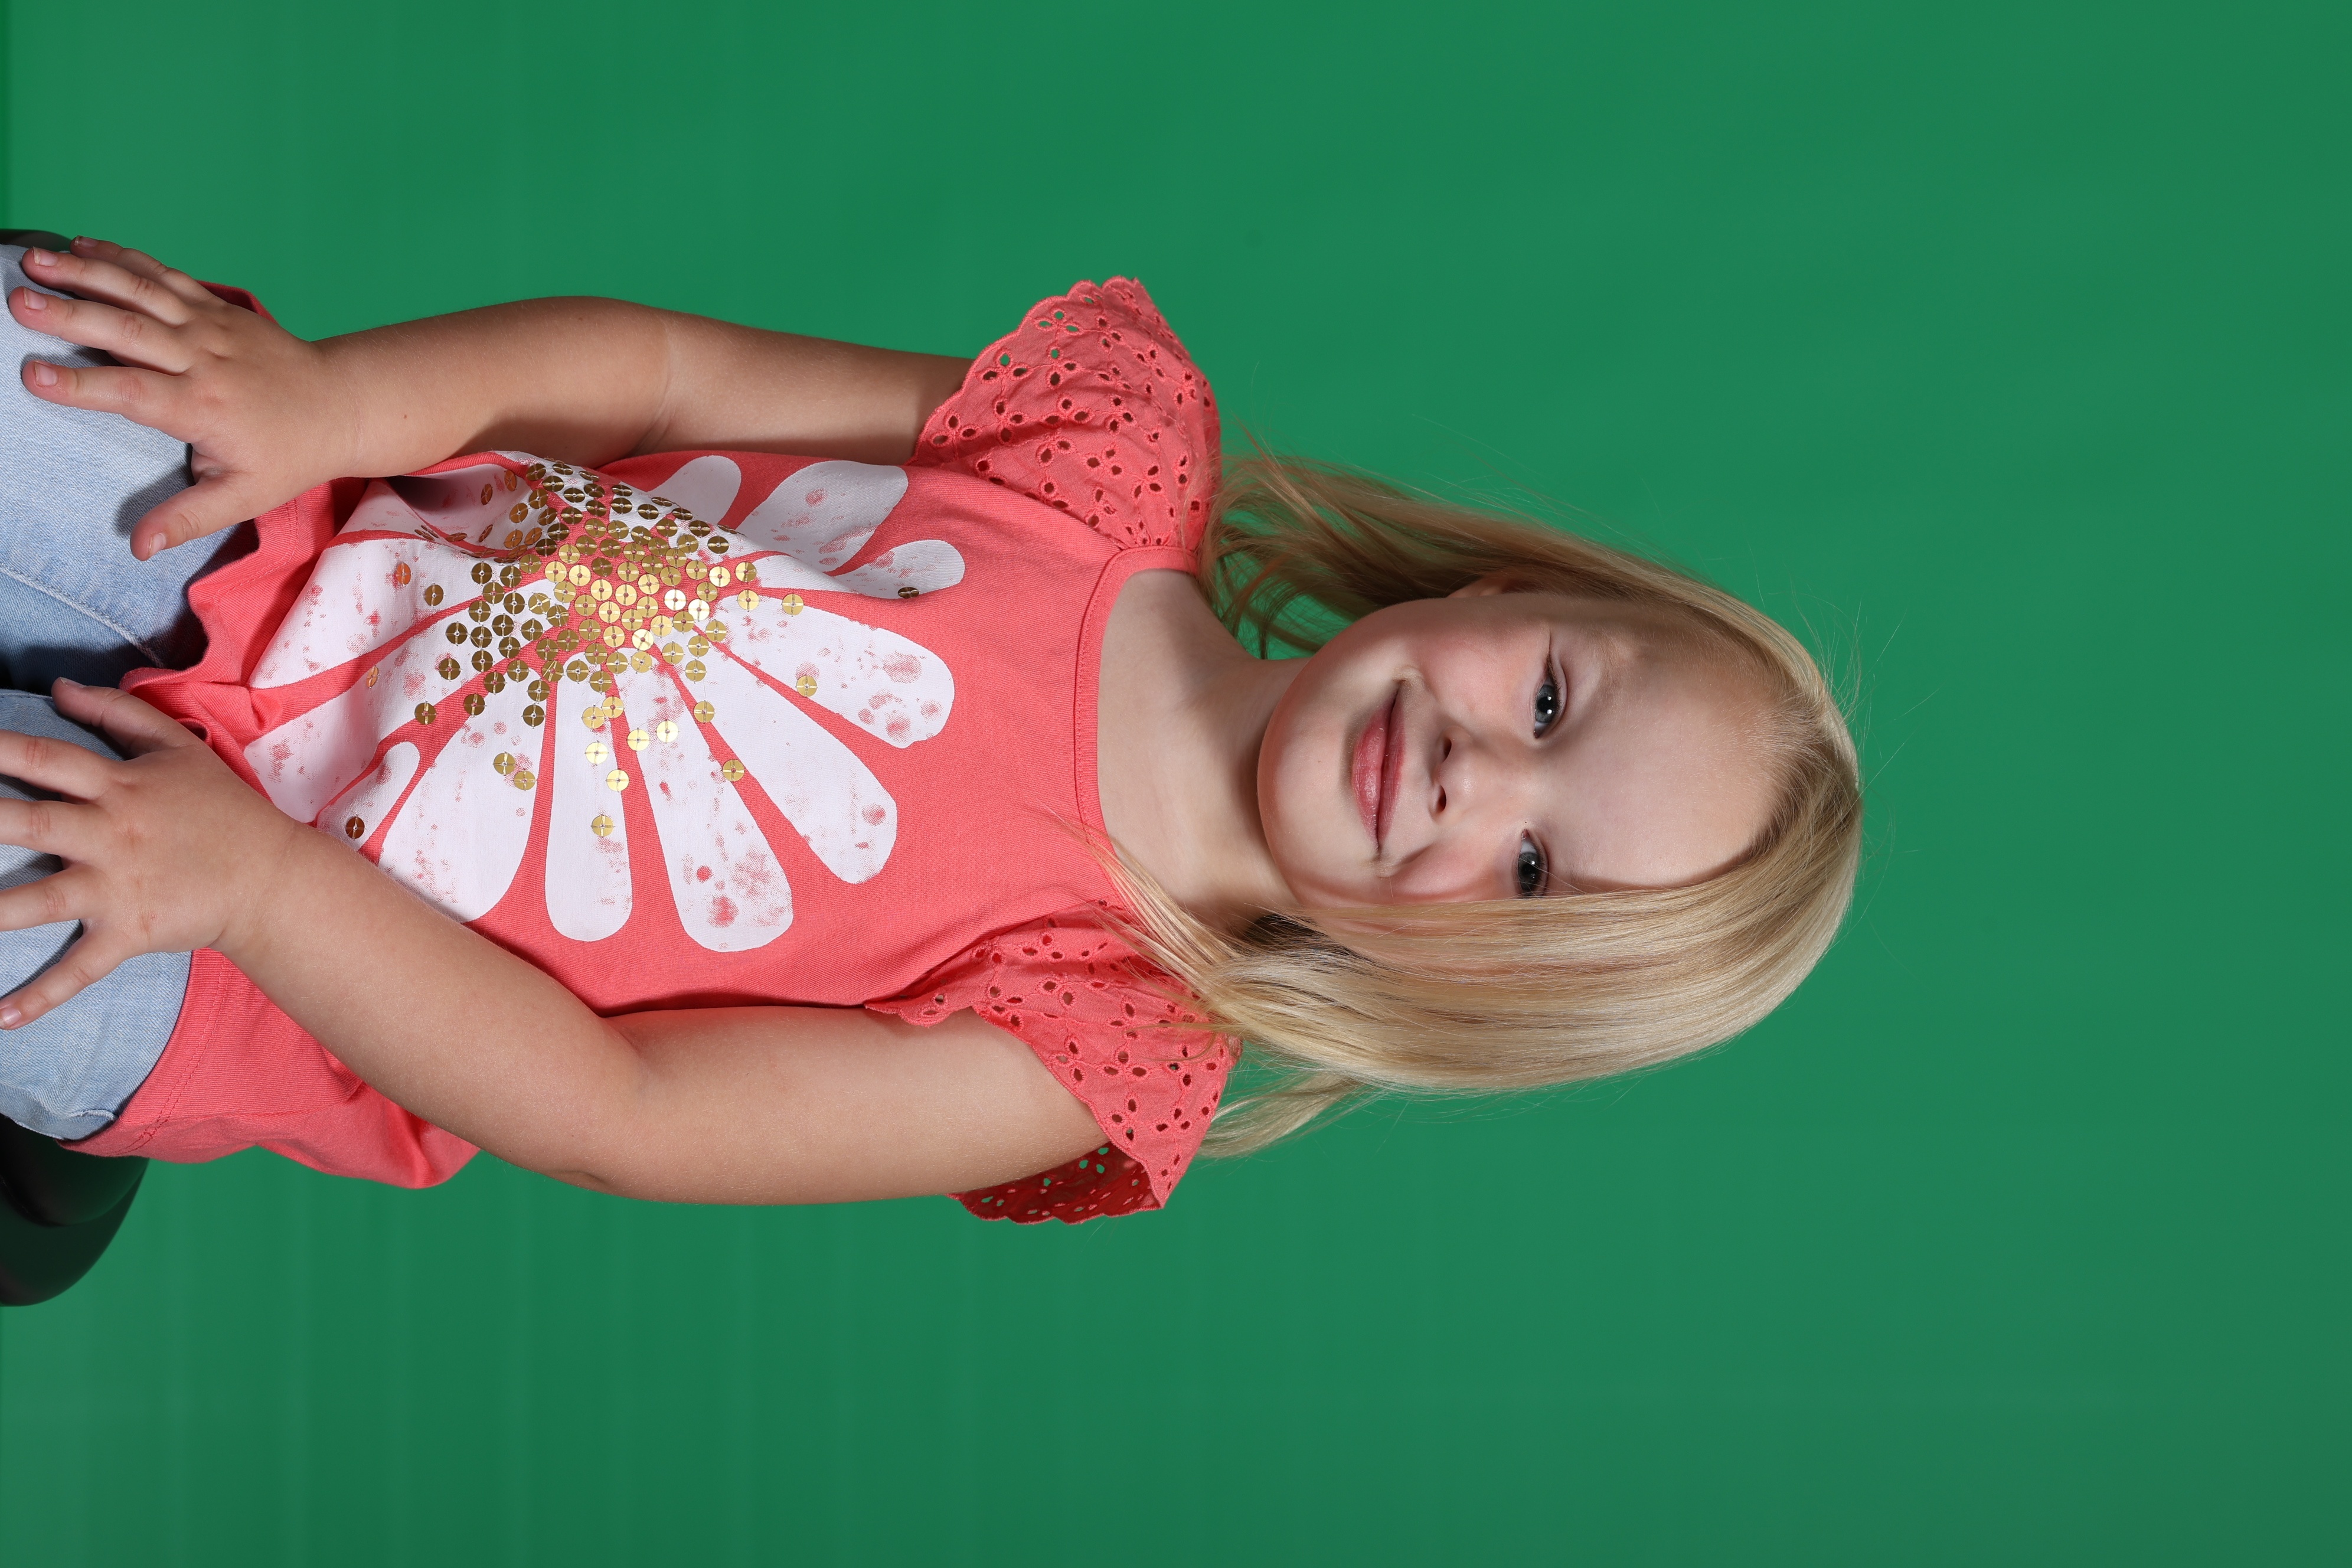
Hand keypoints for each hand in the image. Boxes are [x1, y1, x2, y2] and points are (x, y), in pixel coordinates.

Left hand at [0, 681, 303, 1028]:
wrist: (275, 877)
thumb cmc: (224, 808)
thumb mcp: (179, 749)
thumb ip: (119, 713)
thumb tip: (59, 688)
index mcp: (119, 786)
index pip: (44, 758)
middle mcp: (110, 834)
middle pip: (27, 823)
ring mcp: (117, 887)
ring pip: (39, 901)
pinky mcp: (129, 933)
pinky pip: (80, 968)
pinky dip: (42, 997)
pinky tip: (1, 1018)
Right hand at [9, 238, 355, 559]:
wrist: (342, 405)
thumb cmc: (290, 455)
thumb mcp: (246, 497)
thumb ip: (190, 518)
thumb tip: (139, 547)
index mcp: (203, 407)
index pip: (131, 392)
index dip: (81, 384)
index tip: (32, 374)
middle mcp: (203, 359)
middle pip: (128, 331)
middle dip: (70, 313)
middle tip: (16, 301)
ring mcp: (210, 326)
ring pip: (141, 292)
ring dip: (85, 272)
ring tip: (33, 261)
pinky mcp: (217, 307)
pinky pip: (164, 276)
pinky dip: (123, 258)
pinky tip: (81, 244)